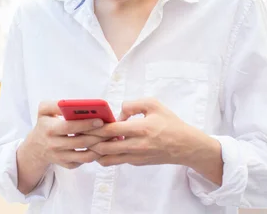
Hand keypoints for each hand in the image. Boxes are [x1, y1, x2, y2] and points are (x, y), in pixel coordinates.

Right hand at [20, 101, 108, 169]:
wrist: (35, 148)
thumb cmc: (44, 124)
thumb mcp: (44, 110)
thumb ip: (56, 104)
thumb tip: (75, 104)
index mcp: (50, 129)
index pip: (70, 127)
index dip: (86, 124)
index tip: (100, 120)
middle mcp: (54, 145)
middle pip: (80, 142)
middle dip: (97, 135)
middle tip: (111, 129)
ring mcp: (60, 157)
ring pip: (84, 155)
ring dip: (99, 147)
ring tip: (110, 139)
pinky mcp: (66, 165)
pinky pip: (83, 162)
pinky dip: (94, 155)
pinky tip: (102, 147)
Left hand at [86, 98, 221, 183]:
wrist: (186, 146)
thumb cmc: (170, 123)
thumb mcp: (153, 104)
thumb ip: (132, 104)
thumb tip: (116, 113)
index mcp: (141, 128)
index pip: (111, 130)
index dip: (95, 127)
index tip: (85, 123)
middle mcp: (137, 145)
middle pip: (104, 147)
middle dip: (90, 141)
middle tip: (80, 134)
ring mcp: (136, 157)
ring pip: (107, 159)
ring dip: (95, 151)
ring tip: (89, 141)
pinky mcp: (137, 163)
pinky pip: (116, 161)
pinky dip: (106, 155)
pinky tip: (102, 146)